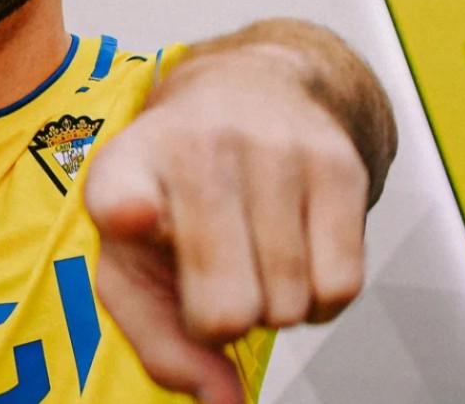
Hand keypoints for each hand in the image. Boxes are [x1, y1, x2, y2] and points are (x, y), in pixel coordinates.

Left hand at [83, 49, 368, 403]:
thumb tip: (217, 400)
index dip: (132, 212)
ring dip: (274, 308)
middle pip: (225, 308)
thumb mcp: (133, 257)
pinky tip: (294, 258)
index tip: (137, 215)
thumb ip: (156, 338)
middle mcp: (195, 148)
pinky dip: (320, 300)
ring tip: (252, 258)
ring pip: (289, 305)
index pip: (124, 196)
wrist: (248, 91)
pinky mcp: (335, 164)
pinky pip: (341, 287)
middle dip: (224, 320)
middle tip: (215, 279)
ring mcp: (270, 150)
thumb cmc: (173, 190)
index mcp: (125, 169)